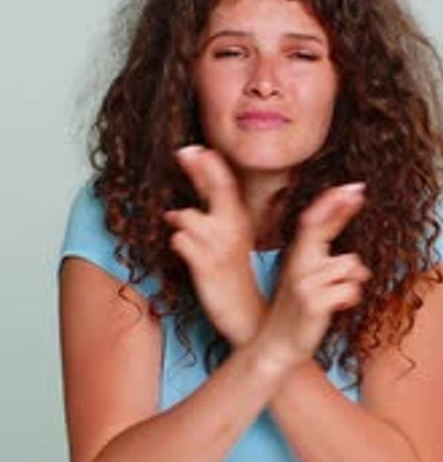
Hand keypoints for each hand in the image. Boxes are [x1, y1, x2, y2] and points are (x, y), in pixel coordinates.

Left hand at [164, 146, 265, 344]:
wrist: (245, 313)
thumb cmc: (232, 275)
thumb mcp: (229, 239)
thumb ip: (212, 214)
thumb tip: (185, 200)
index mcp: (240, 220)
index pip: (228, 182)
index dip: (210, 163)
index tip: (195, 148)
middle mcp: (233, 228)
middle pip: (216, 187)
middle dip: (199, 167)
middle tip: (184, 152)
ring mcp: (219, 246)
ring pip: (186, 216)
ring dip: (179, 222)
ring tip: (186, 233)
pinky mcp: (205, 264)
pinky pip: (179, 241)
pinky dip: (178, 244)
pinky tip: (187, 255)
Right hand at [256, 183, 371, 367]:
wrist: (277, 346)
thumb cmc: (297, 313)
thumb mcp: (308, 283)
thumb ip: (328, 267)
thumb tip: (357, 263)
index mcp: (296, 258)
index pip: (312, 222)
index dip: (330, 203)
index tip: (351, 187)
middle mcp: (298, 266)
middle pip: (321, 229)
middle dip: (341, 209)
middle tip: (359, 190)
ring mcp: (305, 284)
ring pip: (349, 266)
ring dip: (354, 280)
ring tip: (337, 296)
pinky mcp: (315, 303)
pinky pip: (351, 290)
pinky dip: (351, 298)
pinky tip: (338, 308)